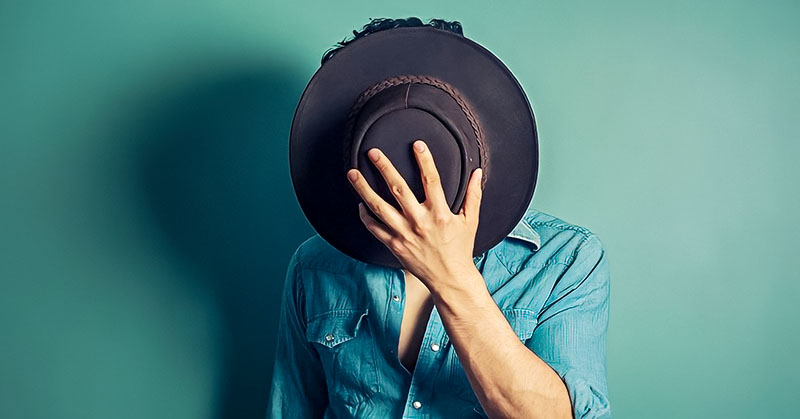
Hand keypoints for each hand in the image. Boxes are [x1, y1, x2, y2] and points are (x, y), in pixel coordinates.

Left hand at [346, 139, 483, 291]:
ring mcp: (404, 234)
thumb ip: (473, 195)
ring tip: (352, 173)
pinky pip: (375, 228)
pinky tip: (360, 204)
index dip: (424, 160)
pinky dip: (365, 216)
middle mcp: (420, 222)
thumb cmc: (460, 249)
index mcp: (440, 213)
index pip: (431, 180)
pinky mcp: (395, 245)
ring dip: (363, 189)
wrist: (450, 279)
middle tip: (372, 152)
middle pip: (398, 189)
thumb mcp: (470, 221)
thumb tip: (477, 172)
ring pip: (379, 207)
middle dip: (384, 168)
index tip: (417, 144)